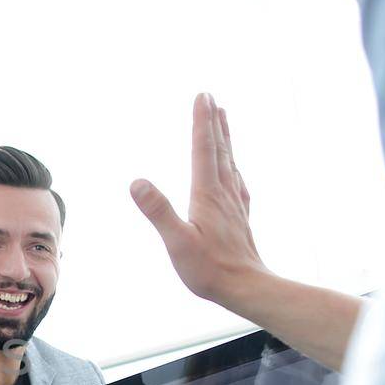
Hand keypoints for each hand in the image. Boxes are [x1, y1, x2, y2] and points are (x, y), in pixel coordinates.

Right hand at [131, 93, 269, 306]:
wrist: (247, 288)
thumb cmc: (210, 270)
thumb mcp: (177, 242)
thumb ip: (158, 211)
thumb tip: (137, 182)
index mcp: (207, 194)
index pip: (203, 149)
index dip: (201, 122)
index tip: (202, 96)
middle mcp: (223, 193)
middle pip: (219, 149)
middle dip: (213, 122)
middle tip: (210, 97)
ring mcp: (234, 204)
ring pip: (229, 162)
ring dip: (224, 138)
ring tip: (223, 120)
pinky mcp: (239, 217)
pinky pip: (236, 181)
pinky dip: (232, 165)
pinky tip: (233, 169)